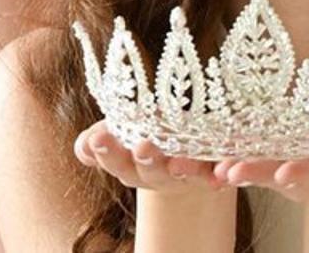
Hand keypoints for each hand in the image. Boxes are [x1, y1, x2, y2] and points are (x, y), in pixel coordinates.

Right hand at [74, 120, 230, 194]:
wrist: (185, 146)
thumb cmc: (144, 132)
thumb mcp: (118, 131)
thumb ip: (97, 139)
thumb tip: (85, 145)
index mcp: (130, 165)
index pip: (114, 160)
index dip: (106, 152)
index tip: (99, 137)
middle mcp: (156, 175)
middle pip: (148, 171)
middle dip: (145, 160)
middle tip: (142, 146)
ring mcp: (185, 176)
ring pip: (184, 174)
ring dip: (181, 169)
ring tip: (178, 162)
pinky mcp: (213, 173)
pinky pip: (218, 175)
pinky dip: (221, 176)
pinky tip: (222, 174)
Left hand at [211, 132, 308, 202]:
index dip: (304, 174)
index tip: (287, 173)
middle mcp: (308, 174)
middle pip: (279, 175)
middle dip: (255, 174)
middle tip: (233, 172)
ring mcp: (289, 164)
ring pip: (258, 165)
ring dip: (235, 166)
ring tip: (214, 166)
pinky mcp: (276, 151)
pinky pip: (250, 150)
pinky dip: (229, 151)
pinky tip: (207, 150)